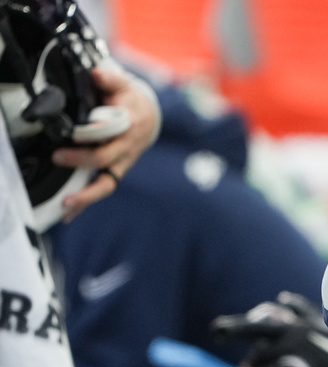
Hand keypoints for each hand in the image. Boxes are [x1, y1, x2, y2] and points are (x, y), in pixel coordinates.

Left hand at [55, 66, 159, 219]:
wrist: (149, 118)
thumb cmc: (129, 100)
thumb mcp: (124, 85)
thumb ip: (110, 79)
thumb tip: (96, 73)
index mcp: (129, 124)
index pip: (112, 130)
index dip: (94, 133)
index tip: (75, 133)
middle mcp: (126, 147)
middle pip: (105, 158)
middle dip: (82, 159)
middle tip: (59, 157)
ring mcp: (121, 162)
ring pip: (106, 182)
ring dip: (86, 195)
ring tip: (67, 205)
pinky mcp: (115, 171)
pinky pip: (101, 188)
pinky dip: (86, 201)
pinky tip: (68, 212)